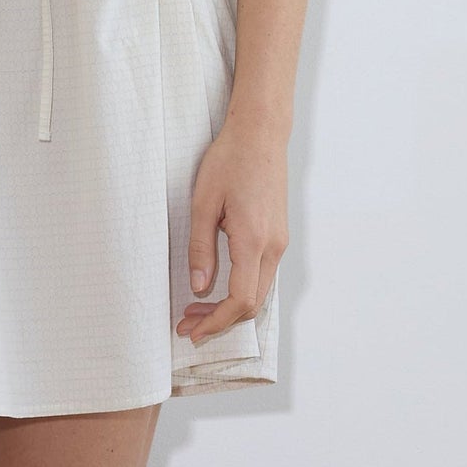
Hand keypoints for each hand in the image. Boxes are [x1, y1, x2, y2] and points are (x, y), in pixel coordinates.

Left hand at [177, 121, 287, 345]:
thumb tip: (199, 287)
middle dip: (219, 321)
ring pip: (258, 292)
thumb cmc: (230, 161)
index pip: (240, 300)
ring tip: (196, 310)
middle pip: (252, 304)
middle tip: (187, 325)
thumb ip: (200, 248)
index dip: (216, 322)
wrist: (261, 134)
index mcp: (254, 241)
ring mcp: (279, 242)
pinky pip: (262, 276)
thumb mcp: (203, 203)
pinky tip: (218, 289)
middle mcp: (273, 247)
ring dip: (229, 307)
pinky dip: (241, 291)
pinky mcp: (277, 236)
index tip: (193, 331)